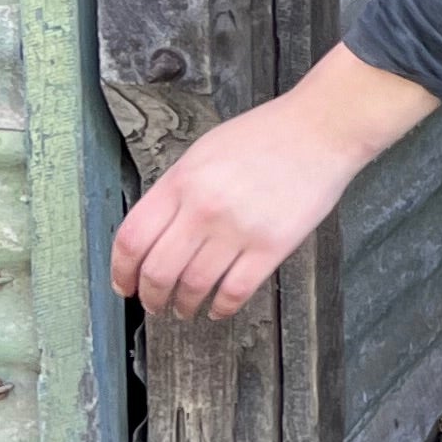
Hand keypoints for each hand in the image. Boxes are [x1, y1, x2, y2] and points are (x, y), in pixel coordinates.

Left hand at [111, 44, 436, 321]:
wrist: (320, 131)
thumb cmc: (265, 136)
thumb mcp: (204, 152)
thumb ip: (176, 190)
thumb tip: (156, 233)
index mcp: (181, 181)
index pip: (132, 238)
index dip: (121, 270)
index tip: (124, 285)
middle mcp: (203, 208)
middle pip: (157, 271)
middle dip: (151, 297)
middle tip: (154, 305)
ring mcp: (237, 229)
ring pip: (193, 286)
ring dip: (184, 306)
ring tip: (185, 310)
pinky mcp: (272, 246)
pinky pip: (235, 290)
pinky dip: (221, 307)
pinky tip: (218, 308)